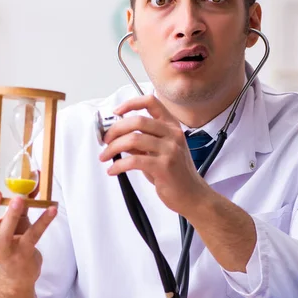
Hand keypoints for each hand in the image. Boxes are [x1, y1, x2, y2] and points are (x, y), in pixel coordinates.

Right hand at [0, 176, 57, 290]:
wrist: (18, 275)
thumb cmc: (13, 241)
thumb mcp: (13, 220)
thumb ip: (20, 199)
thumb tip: (33, 175)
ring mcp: (5, 251)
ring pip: (4, 236)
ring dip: (11, 216)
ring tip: (19, 199)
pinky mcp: (23, 255)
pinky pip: (33, 236)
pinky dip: (43, 221)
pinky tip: (53, 209)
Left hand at [98, 95, 209, 217]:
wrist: (192, 195)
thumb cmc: (176, 174)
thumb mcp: (160, 151)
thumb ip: (142, 142)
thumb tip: (118, 136)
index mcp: (171, 126)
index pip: (151, 102)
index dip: (131, 103)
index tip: (116, 112)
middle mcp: (172, 135)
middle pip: (137, 120)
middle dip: (115, 129)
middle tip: (106, 140)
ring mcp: (170, 150)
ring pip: (133, 139)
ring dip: (113, 148)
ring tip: (105, 156)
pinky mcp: (164, 166)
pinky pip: (133, 161)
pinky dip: (118, 165)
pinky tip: (113, 170)